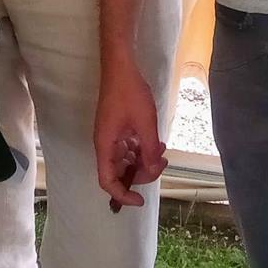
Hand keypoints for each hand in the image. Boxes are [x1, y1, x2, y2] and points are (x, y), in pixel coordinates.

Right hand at [93, 55, 166, 207]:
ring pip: (125, 160)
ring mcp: (110, 135)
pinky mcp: (116, 127)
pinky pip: (127, 147)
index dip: (123, 195)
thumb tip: (152, 170)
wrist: (120, 66)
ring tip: (162, 152)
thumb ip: (148, 150)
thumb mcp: (144, 123)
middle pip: (119, 172)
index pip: (108, 181)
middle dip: (142, 173)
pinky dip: (141, 149)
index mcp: (105, 145)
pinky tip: (156, 142)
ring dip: (143, 160)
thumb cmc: (129, 93)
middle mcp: (104, 143)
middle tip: (162, 164)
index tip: (141, 200)